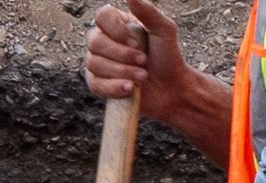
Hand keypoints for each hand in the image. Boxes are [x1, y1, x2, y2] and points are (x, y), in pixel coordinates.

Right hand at [85, 0, 196, 117]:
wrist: (170, 88)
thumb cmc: (167, 57)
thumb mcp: (163, 29)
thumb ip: (147, 11)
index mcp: (117, 25)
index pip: (102, 16)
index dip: (115, 29)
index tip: (135, 40)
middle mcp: (104, 42)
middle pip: (94, 42)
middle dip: (122, 54)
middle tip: (143, 61)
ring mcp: (98, 64)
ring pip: (94, 64)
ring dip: (122, 71)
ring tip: (142, 76)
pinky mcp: (99, 85)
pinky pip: (95, 85)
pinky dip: (114, 87)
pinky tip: (130, 88)